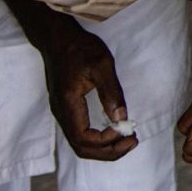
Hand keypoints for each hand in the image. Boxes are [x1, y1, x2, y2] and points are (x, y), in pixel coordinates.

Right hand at [43, 26, 138, 161]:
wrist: (59, 39)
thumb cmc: (80, 49)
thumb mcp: (102, 64)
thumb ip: (111, 92)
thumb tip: (122, 118)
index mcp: (68, 104)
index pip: (84, 138)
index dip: (106, 141)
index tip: (127, 130)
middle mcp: (62, 113)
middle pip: (82, 148)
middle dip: (108, 151)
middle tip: (133, 142)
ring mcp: (62, 113)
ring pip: (80, 143)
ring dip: (104, 148)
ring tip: (127, 140)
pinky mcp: (67, 109)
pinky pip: (80, 134)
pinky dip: (98, 139)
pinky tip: (114, 131)